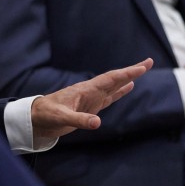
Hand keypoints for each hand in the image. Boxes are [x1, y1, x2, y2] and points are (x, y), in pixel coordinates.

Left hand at [31, 58, 153, 140]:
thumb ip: (80, 120)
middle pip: (115, 79)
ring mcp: (90, 99)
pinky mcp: (89, 107)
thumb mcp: (62, 117)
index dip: (127, 73)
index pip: (111, 79)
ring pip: (113, 87)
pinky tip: (126, 89)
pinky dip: (119, 93)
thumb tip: (98, 123)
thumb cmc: (46, 115)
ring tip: (141, 71)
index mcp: (86, 90)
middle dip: (132, 72)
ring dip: (127, 80)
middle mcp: (90, 91)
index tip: (143, 67)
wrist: (36, 119)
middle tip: (149, 62)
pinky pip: (108, 98)